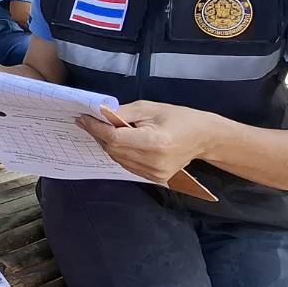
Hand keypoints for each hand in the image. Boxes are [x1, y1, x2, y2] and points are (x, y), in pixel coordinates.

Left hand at [77, 100, 217, 184]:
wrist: (204, 137)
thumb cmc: (179, 117)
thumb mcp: (149, 108)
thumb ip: (122, 113)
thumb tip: (98, 115)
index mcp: (155, 142)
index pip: (115, 139)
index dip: (96, 128)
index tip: (83, 118)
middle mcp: (154, 162)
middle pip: (114, 150)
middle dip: (99, 135)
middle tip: (88, 121)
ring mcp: (155, 174)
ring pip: (118, 159)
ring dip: (107, 144)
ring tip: (102, 129)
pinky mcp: (155, 178)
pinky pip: (127, 165)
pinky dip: (119, 153)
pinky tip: (118, 141)